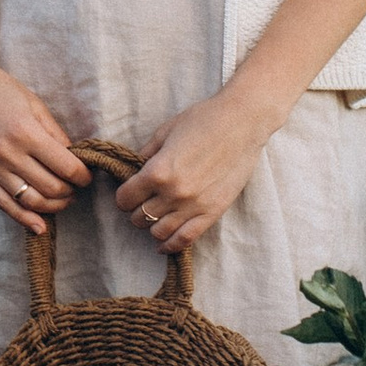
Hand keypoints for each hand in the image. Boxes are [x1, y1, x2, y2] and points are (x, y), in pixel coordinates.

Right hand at [0, 60, 88, 235]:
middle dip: (70, 192)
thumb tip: (73, 158)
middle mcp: (8, 154)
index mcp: (26, 132)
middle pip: (50, 187)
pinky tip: (39, 226)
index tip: (87, 176)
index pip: (65, 167)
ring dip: (52, 206)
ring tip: (62, 200)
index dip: (82, 176)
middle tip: (76, 187)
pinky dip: (23, 219)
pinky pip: (3, 205)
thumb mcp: (33, 103)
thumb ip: (54, 133)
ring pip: (30, 201)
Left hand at [115, 96, 266, 260]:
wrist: (242, 123)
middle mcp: (173, 193)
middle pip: (139, 217)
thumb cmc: (203, 120)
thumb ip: (146, 155)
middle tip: (143, 200)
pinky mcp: (212, 213)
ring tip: (156, 215)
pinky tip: (163, 243)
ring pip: (159, 232)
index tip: (128, 191)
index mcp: (158, 171)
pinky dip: (170, 245)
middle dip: (136, 209)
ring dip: (152, 225)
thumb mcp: (165, 132)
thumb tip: (134, 172)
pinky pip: (185, 239)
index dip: (123, 195)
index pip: (124, 199)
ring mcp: (194, 206)